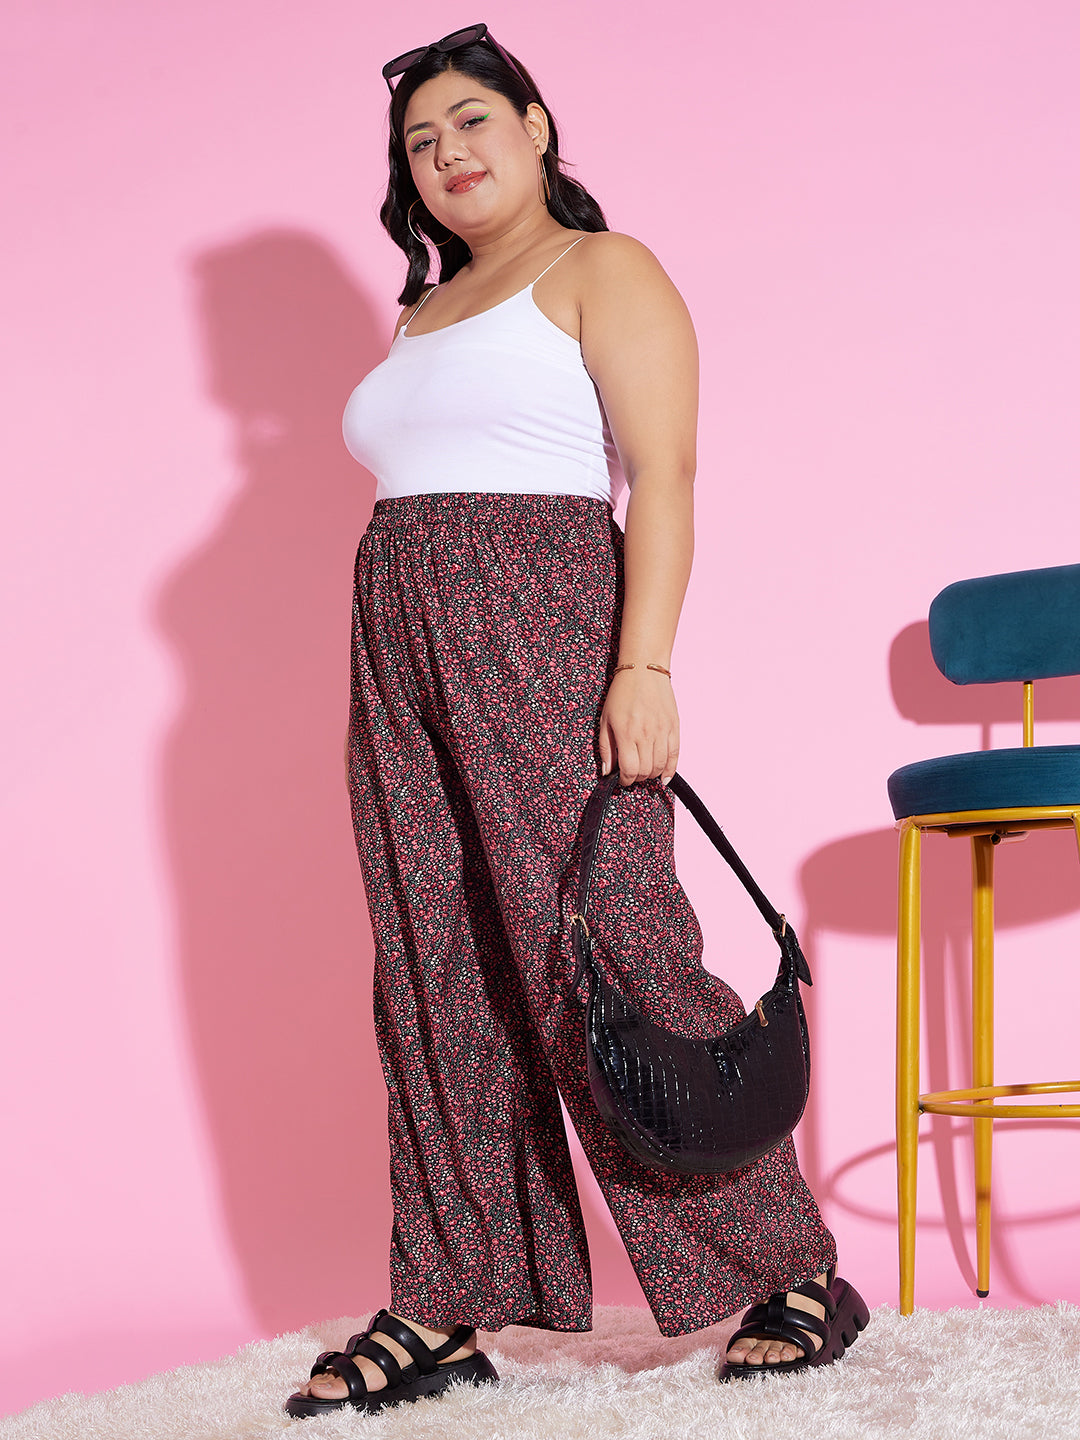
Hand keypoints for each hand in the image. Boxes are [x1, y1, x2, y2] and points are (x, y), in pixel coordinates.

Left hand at [598, 669, 678, 786]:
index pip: (630, 769)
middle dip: (638, 778)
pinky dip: (670, 770)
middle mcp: (646, 734)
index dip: (626, 780)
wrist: (644, 671)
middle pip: (646, 771)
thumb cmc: (622, 693)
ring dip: (652, 775)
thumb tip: (607, 771)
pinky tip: (664, 777)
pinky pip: (675, 755)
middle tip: (632, 774)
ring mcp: (662, 731)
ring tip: (645, 772)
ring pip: (660, 766)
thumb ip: (606, 748)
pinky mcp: (674, 727)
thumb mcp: (605, 719)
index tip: (623, 779)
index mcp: (626, 733)